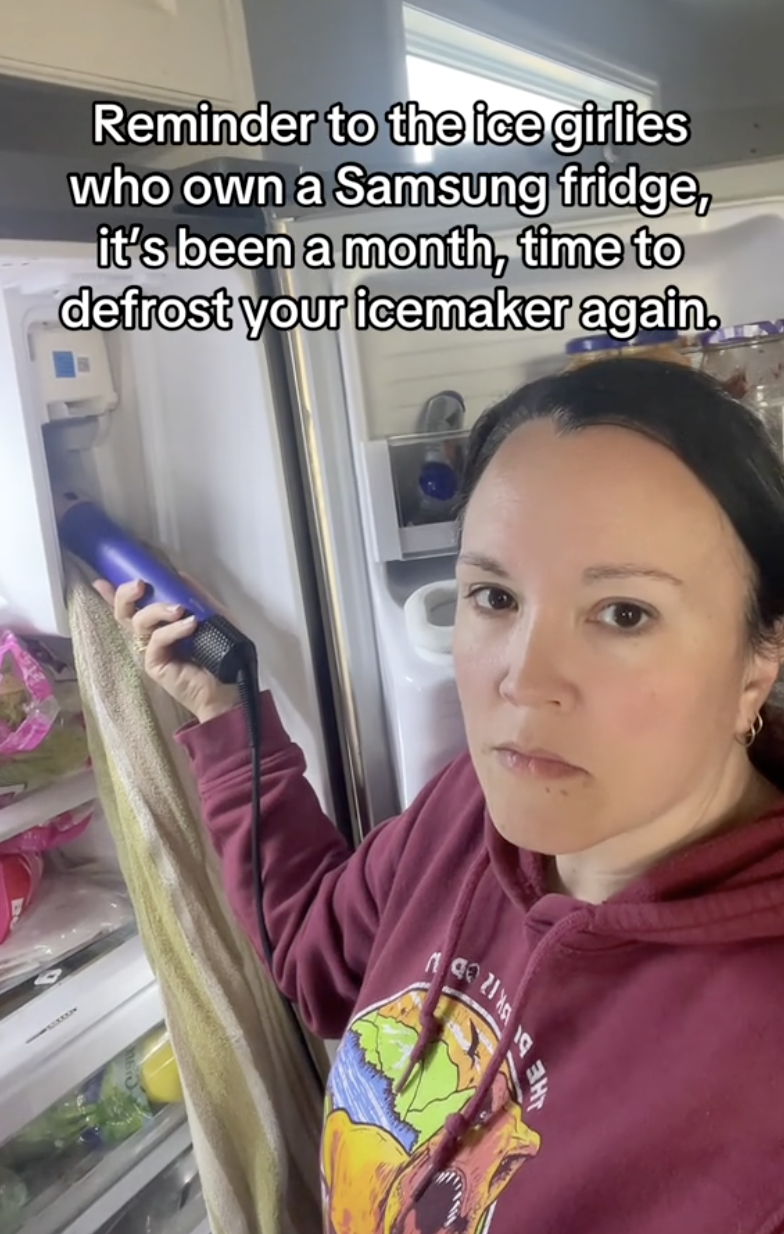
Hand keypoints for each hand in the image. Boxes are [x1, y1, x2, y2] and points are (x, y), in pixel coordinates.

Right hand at [93, 575, 240, 723]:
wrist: (229, 687)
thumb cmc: (223, 652)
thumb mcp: (214, 615)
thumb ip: (196, 597)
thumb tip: (178, 575)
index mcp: (161, 623)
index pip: (134, 606)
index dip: (114, 594)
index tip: (101, 579)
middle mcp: (151, 635)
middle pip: (124, 613)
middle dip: (125, 595)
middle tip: (139, 585)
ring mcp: (151, 650)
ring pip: (138, 622)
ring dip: (157, 610)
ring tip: (180, 610)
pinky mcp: (154, 664)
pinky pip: (156, 640)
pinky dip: (172, 629)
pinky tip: (190, 625)